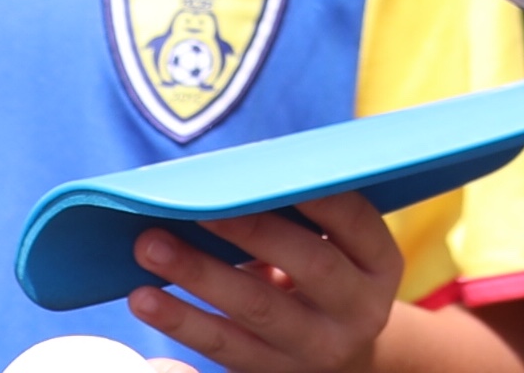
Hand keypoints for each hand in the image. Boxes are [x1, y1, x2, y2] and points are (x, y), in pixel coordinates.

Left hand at [125, 190, 399, 370]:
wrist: (344, 358)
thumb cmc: (327, 274)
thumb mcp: (339, 249)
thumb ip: (304, 216)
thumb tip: (229, 173)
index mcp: (380, 263)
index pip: (354, 219)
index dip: (314, 194)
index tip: (265, 169)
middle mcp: (360, 309)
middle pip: (309, 264)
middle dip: (249, 232)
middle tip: (194, 206)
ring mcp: (319, 349)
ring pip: (257, 310)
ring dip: (200, 275)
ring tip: (149, 247)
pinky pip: (224, 347)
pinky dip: (181, 321)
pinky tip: (143, 298)